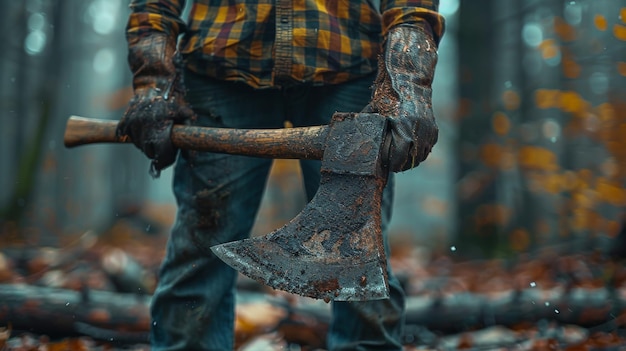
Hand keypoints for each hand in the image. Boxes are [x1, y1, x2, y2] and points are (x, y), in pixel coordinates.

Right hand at [116, 34, 194, 176]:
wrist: (155, 82)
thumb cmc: (174, 99)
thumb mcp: (186, 116)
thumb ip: (188, 137)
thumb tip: (190, 160)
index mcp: (161, 126)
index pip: (161, 154)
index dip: (165, 160)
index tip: (168, 158)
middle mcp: (145, 125)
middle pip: (148, 152)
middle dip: (156, 153)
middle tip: (163, 147)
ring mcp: (133, 122)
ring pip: (137, 144)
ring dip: (145, 144)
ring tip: (154, 135)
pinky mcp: (125, 119)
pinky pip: (126, 135)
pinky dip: (134, 136)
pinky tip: (143, 130)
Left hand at [363, 25, 438, 171]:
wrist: (408, 80)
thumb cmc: (388, 95)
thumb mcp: (374, 111)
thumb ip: (368, 125)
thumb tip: (355, 138)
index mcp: (402, 126)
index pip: (400, 157)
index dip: (394, 165)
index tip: (388, 167)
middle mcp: (418, 129)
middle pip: (412, 159)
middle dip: (402, 165)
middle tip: (394, 166)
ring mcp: (428, 129)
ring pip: (422, 155)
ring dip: (413, 160)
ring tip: (402, 161)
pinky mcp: (434, 128)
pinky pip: (429, 146)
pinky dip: (421, 151)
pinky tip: (412, 151)